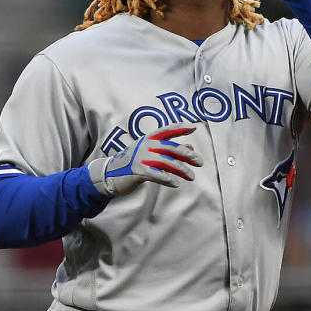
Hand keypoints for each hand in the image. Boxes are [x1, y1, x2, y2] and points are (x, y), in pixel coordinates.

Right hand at [88, 123, 203, 196]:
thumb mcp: (150, 152)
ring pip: (167, 162)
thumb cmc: (134, 162)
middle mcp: (145, 145)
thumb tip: (190, 147)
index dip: (180, 128)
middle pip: (171, 147)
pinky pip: (157, 175)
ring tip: (191, 177)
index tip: (193, 127)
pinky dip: (168, 179)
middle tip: (200, 162)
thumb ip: (170, 150)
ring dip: (181, 170)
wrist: (110, 174)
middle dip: (188, 155)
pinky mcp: (138, 170)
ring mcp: (141, 157)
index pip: (167, 130)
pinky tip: (175, 183)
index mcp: (148, 138)